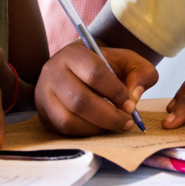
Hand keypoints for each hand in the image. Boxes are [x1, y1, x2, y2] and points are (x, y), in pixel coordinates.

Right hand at [35, 41, 157, 135]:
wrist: (80, 69)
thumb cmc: (105, 66)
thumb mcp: (128, 61)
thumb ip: (141, 73)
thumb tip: (134, 96)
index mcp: (73, 53)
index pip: (94, 73)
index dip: (115, 92)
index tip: (130, 104)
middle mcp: (53, 71)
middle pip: (80, 100)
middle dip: (109, 116)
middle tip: (127, 122)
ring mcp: (44, 93)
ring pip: (70, 119)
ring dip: (98, 127)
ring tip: (116, 125)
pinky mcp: (43, 113)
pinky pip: (64, 129)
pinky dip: (86, 132)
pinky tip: (101, 127)